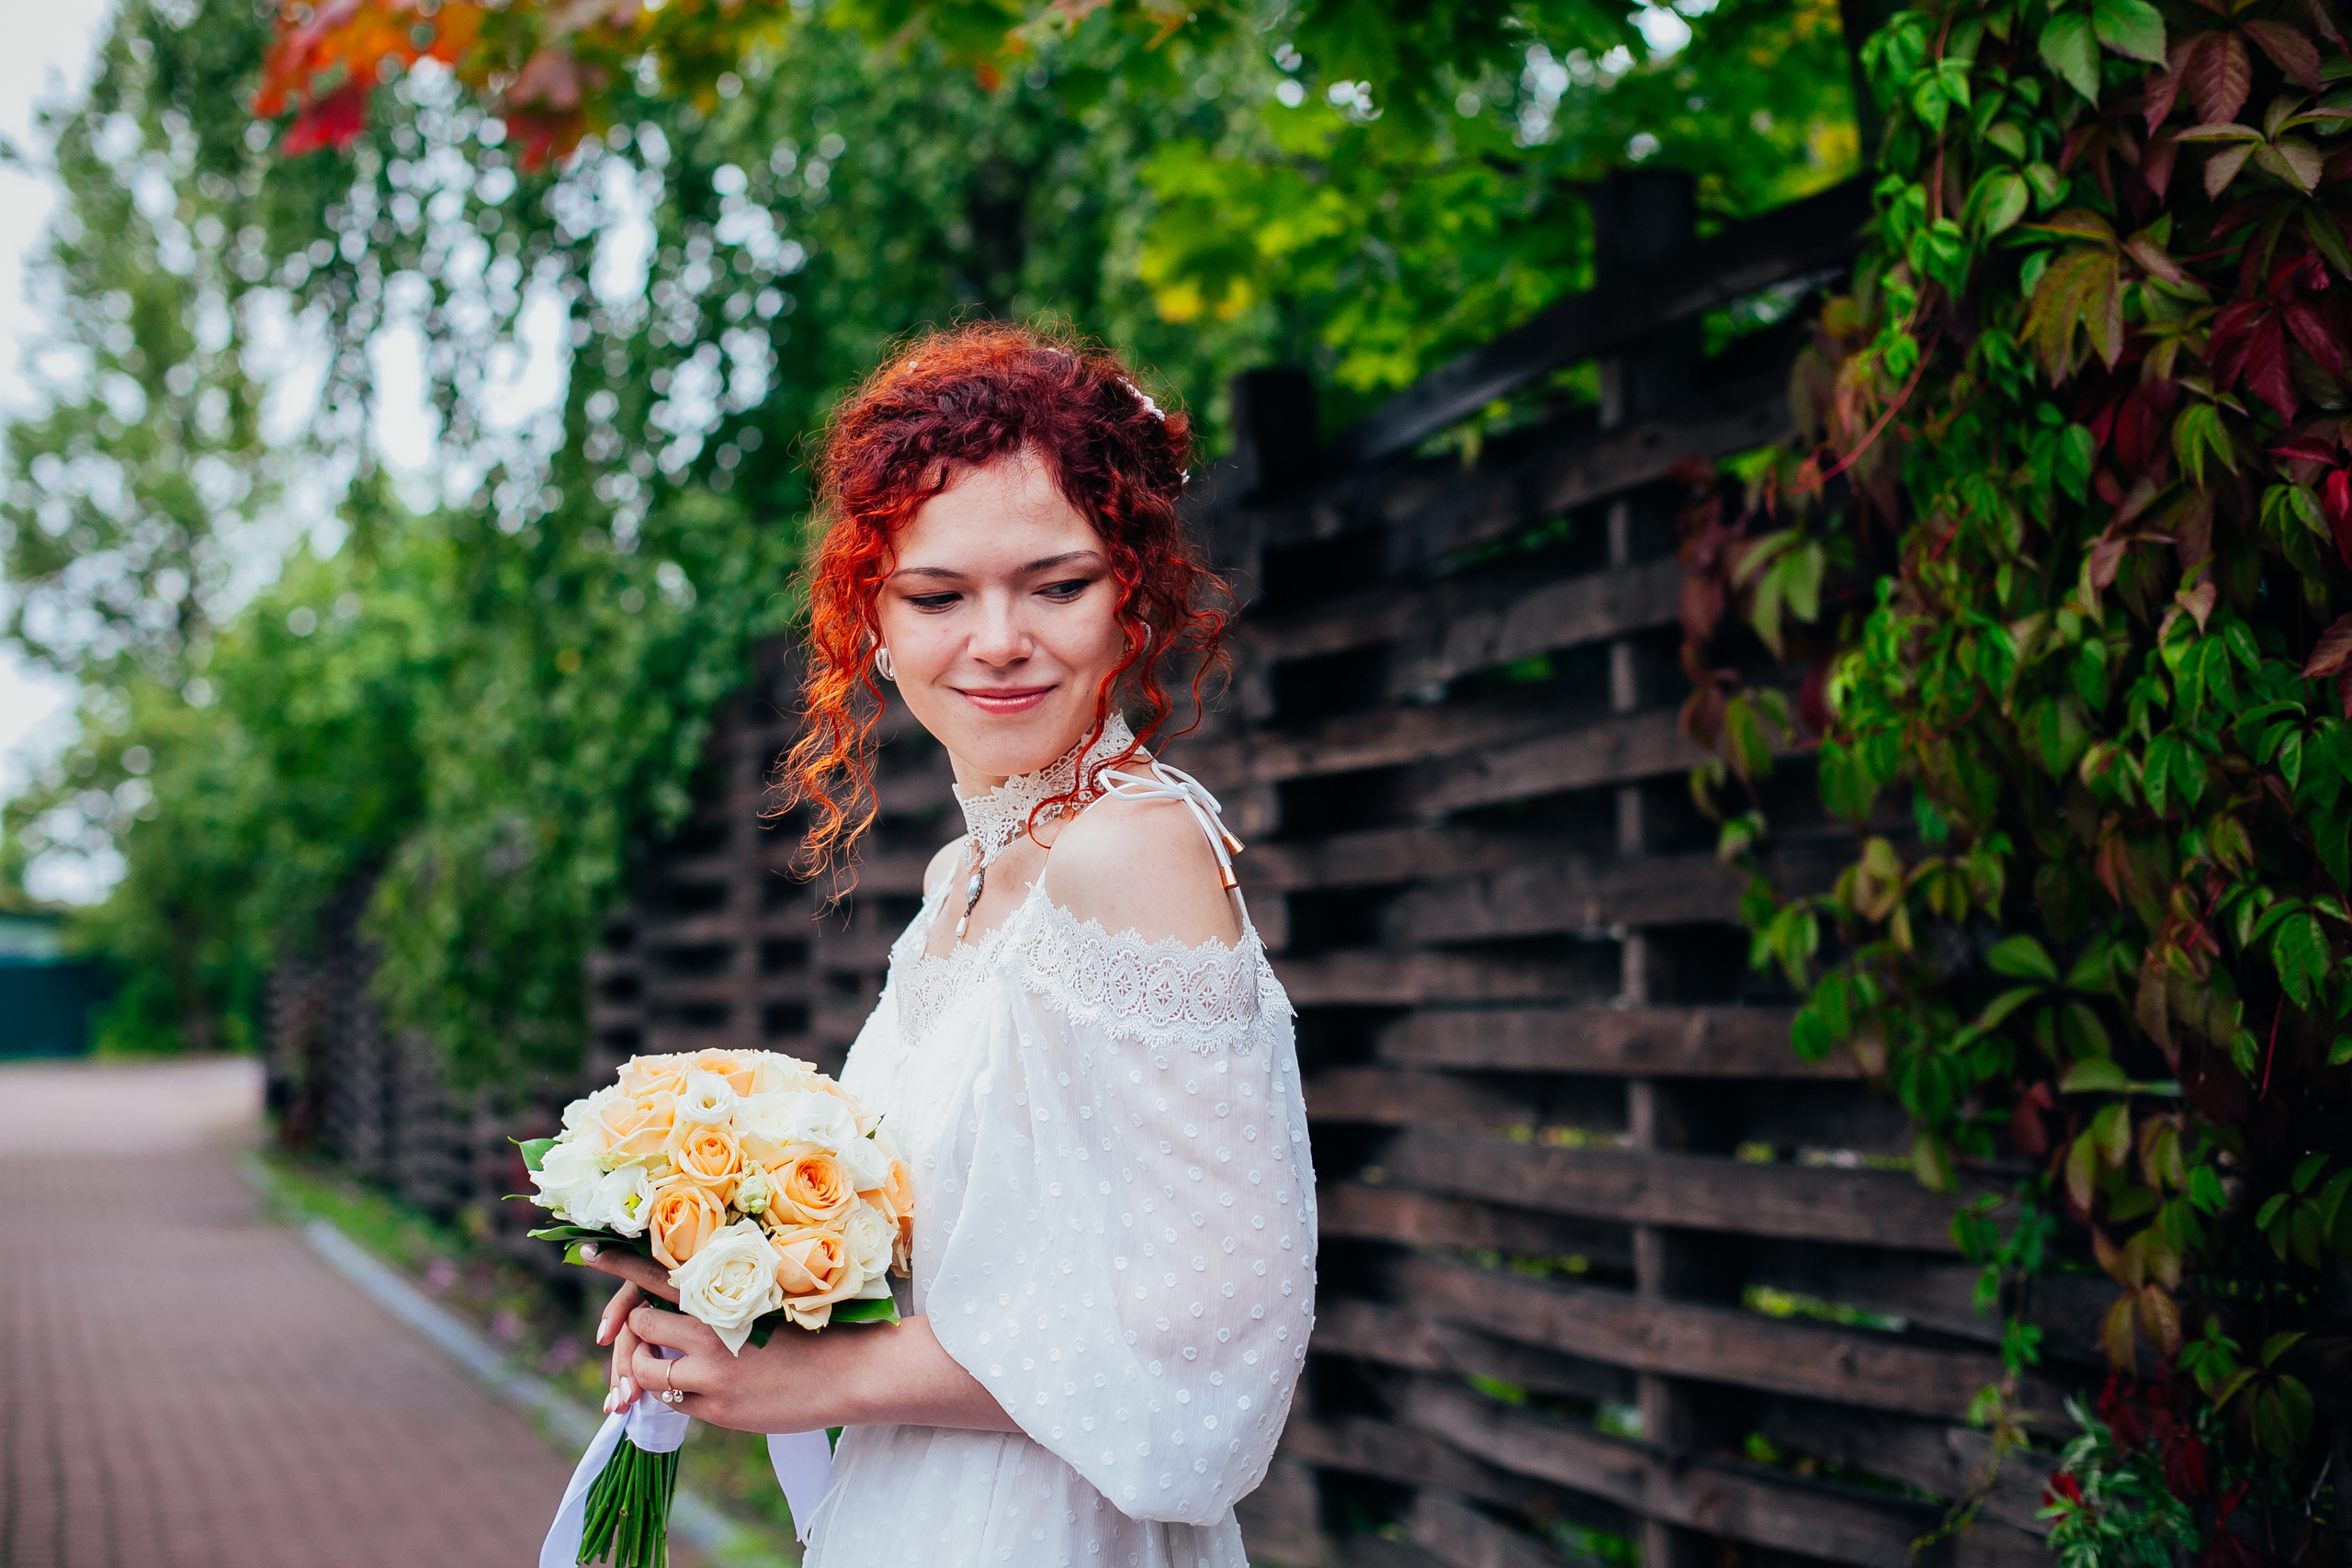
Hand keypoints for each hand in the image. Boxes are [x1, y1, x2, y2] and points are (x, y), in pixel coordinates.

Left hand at [581, 1240, 1019, 1435]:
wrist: (851, 1373)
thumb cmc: (817, 1328)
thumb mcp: (768, 1297)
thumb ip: (723, 1297)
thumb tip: (684, 1300)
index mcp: (725, 1291)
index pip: (657, 1271)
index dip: (618, 1263)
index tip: (585, 1250)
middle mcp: (710, 1327)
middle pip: (640, 1323)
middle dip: (631, 1333)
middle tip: (628, 1343)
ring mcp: (709, 1370)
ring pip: (646, 1367)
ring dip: (647, 1367)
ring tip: (665, 1368)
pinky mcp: (715, 1407)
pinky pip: (672, 1399)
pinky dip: (676, 1394)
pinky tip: (701, 1390)